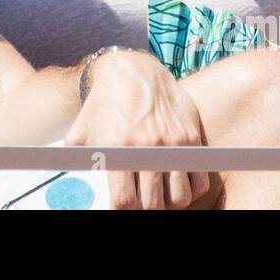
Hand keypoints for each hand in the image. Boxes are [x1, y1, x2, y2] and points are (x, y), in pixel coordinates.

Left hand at [65, 50, 208, 208]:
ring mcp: (172, 143)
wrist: (133, 69)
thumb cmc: (105, 101)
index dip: (124, 210)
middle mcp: (147, 148)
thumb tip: (79, 186)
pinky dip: (191, 190)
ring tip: (162, 195)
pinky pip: (200, 180)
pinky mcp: (191, 137)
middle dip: (147, 208)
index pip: (125, 201)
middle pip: (154, 204)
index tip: (124, 207)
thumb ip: (80, 160)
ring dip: (170, 203)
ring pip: (180, 197)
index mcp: (118, 148)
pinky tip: (179, 184)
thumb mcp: (83, 129)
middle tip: (143, 201)